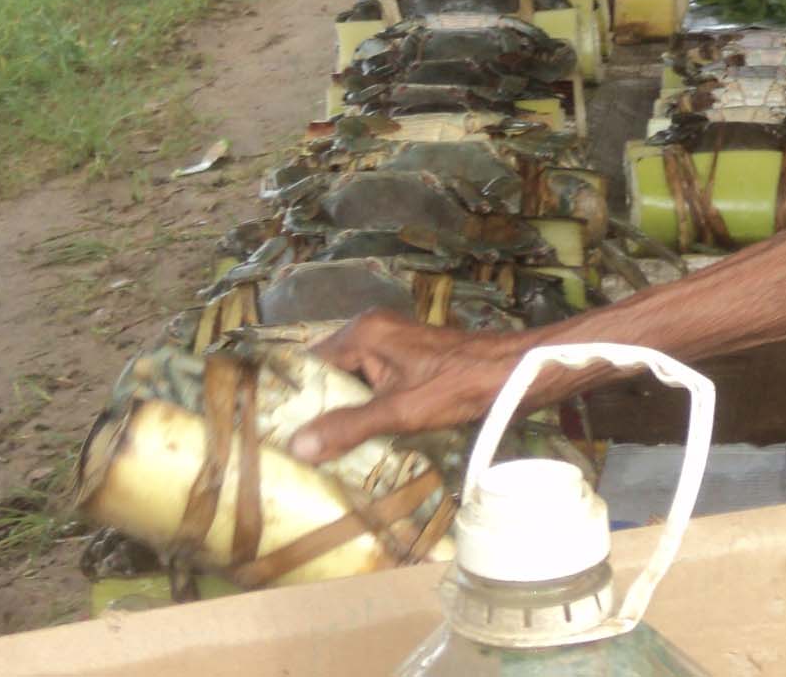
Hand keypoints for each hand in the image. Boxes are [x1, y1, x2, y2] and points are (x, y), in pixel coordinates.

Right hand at [287, 309, 525, 462]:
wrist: (515, 373)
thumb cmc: (460, 386)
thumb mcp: (401, 411)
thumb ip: (349, 426)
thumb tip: (296, 446)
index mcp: (363, 333)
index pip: (308, 363)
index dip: (290, 396)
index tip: (270, 432)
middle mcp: (372, 331)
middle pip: (328, 373)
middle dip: (314, 408)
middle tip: (290, 451)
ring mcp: (392, 345)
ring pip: (351, 382)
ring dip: (340, 412)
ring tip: (316, 453)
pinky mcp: (408, 362)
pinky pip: (373, 386)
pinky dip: (365, 410)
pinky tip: (357, 441)